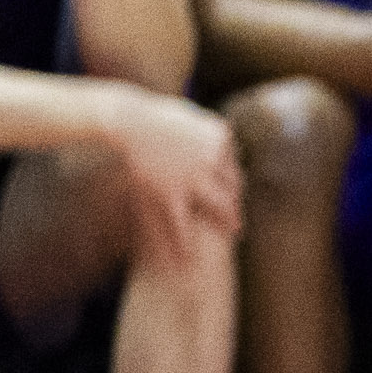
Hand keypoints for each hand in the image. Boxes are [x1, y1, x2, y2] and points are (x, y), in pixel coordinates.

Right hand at [114, 94, 240, 252]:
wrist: (129, 121)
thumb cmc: (157, 115)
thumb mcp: (194, 116)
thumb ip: (210, 132)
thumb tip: (225, 140)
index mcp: (222, 138)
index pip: (233, 167)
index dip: (235, 184)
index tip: (236, 195)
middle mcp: (214, 159)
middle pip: (233, 187)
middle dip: (237, 205)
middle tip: (242, 221)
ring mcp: (194, 178)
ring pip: (219, 205)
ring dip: (229, 221)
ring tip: (235, 234)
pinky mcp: (170, 192)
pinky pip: (182, 223)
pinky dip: (185, 242)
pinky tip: (190, 257)